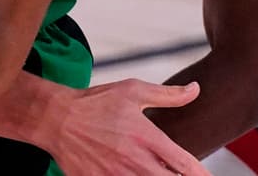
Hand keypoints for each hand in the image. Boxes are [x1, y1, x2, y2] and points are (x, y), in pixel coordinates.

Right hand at [47, 80, 208, 174]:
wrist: (56, 118)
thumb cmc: (95, 103)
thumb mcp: (132, 91)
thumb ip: (168, 94)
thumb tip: (196, 89)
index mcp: (147, 137)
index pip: (185, 165)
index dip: (201, 175)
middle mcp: (136, 160)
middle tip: (181, 174)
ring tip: (159, 171)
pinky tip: (136, 174)